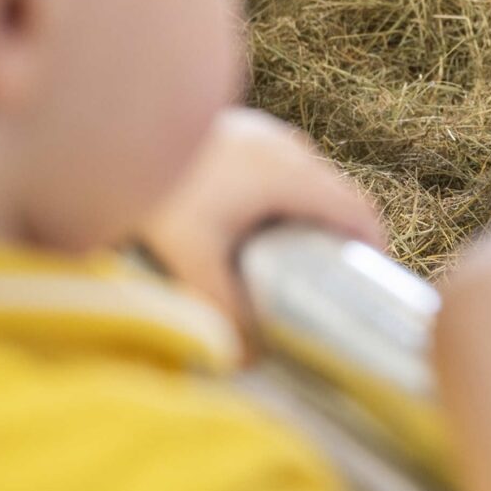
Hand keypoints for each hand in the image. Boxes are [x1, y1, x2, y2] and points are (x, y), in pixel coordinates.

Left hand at [136, 108, 384, 334]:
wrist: (117, 134)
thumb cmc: (158, 195)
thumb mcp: (191, 261)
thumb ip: (223, 312)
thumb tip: (250, 362)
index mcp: (288, 176)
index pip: (356, 210)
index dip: (374, 246)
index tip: (373, 278)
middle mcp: (284, 147)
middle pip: (336, 192)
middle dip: (341, 235)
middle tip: (327, 278)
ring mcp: (263, 131)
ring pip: (309, 175)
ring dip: (311, 212)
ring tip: (291, 252)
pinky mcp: (241, 128)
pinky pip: (283, 161)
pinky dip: (287, 191)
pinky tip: (255, 219)